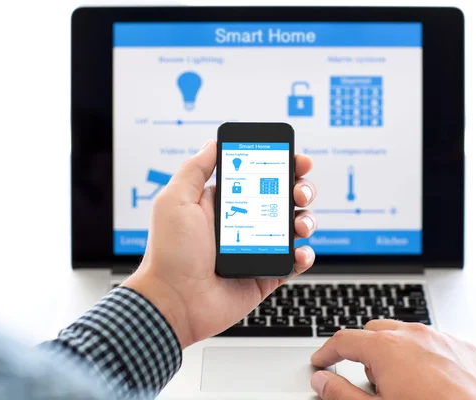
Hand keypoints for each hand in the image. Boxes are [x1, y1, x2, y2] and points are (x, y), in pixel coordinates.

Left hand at [123, 139, 316, 347]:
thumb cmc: (170, 253)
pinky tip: (298, 252)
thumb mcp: (175, 200)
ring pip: (294, 227)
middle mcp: (244, 223)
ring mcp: (258, 248)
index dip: (282, 166)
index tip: (297, 161)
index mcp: (225, 204)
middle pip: (284, 199)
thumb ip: (195, 168)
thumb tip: (213, 143)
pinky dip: (304, 255)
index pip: (260, 177)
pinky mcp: (266, 274)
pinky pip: (295, 262)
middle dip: (300, 190)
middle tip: (299, 193)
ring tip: (299, 226)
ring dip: (306, 220)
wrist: (175, 302)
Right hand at [310, 320, 475, 399]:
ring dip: (395, 352)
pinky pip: (434, 342)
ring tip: (402, 386)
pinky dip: (423, 355)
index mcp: (387, 348)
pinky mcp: (464, 348)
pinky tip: (430, 383)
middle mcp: (413, 335)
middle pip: (374, 333)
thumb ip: (342, 394)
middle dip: (365, 353)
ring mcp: (442, 339)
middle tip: (369, 383)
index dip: (327, 352)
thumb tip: (322, 381)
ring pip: (405, 334)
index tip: (321, 362)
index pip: (344, 340)